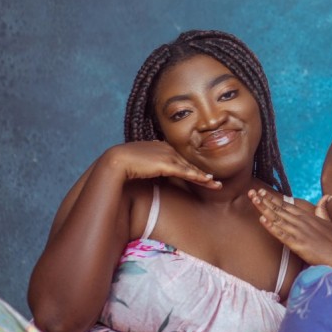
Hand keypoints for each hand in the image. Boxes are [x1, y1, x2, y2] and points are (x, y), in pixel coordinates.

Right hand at [101, 141, 221, 188]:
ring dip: (204, 178)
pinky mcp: (167, 164)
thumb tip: (152, 169)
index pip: (180, 159)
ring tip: (216, 185)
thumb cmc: (124, 163)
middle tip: (215, 182)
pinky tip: (208, 181)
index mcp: (161, 146)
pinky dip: (198, 177)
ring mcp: (168, 155)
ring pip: (191, 168)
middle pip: (188, 163)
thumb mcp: (140, 162)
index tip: (201, 175)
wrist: (116, 161)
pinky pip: (187, 172)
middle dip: (202, 173)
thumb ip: (149, 164)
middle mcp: (167, 148)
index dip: (191, 168)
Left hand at [249, 190, 331, 268]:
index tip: (261, 191)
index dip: (273, 198)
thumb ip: (323, 209)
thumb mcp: (329, 223)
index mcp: (307, 217)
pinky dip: (272, 227)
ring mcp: (299, 232)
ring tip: (253, 200)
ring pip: (278, 219)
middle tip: (251, 191)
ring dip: (264, 209)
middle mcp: (302, 222)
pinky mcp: (299, 244)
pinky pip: (282, 235)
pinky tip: (263, 220)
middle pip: (279, 209)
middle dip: (264, 200)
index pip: (286, 205)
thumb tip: (327, 196)